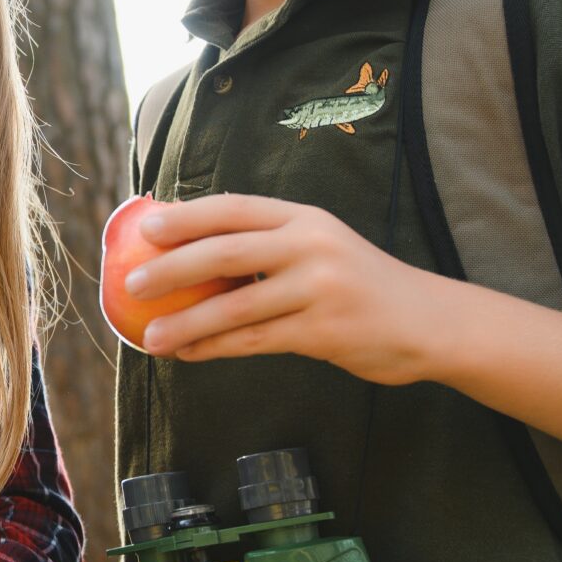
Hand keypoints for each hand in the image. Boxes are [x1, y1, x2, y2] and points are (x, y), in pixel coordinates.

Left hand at [122, 194, 443, 381]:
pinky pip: (255, 341)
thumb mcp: (322, 246)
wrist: (428, 322)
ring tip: (150, 337)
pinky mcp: (324, 331)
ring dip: (187, 323)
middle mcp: (312, 245)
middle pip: (226, 252)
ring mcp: (320, 288)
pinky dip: (215, 349)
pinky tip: (189, 354)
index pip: (235, 208)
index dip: (187, 215)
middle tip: (133, 284)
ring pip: (235, 306)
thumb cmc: (359, 284)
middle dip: (173, 268)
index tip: (146, 226)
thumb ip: (269, 243)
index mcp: (305, 217)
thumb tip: (191, 246)